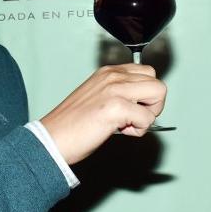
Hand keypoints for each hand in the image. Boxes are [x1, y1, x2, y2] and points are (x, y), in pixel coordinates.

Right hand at [39, 64, 166, 162]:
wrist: (52, 139)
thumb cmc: (72, 125)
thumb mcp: (98, 97)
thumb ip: (119, 93)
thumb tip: (143, 103)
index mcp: (108, 72)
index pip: (148, 73)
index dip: (146, 95)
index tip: (131, 109)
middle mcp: (113, 76)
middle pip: (157, 82)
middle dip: (152, 105)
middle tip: (133, 119)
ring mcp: (115, 89)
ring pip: (159, 94)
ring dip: (148, 115)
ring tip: (127, 125)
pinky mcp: (116, 107)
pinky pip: (148, 118)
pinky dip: (139, 130)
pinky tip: (120, 132)